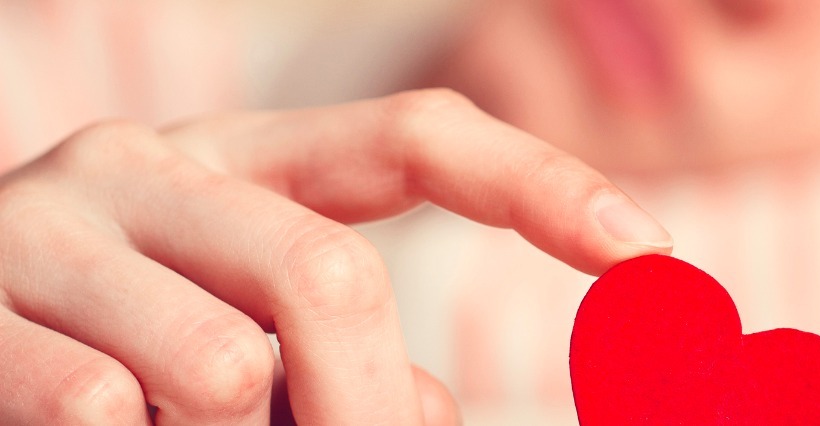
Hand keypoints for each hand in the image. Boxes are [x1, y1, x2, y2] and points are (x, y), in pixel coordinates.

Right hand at [0, 89, 671, 423]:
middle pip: (330, 276)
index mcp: (244, 162)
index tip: (652, 253)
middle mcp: (153, 163)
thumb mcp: (247, 340)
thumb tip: (433, 414)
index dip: (539, 186)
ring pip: (225, 367)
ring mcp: (52, 226)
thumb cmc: (114, 355)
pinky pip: (106, 409)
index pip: (414, 138)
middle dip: (370, 412)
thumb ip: (348, 362)